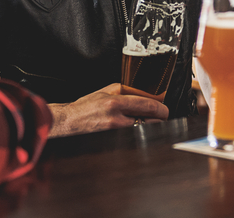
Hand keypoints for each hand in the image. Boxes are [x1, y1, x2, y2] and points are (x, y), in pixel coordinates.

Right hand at [48, 84, 168, 136]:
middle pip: (149, 121)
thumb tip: (143, 90)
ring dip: (150, 127)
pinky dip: (139, 134)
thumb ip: (124, 90)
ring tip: (150, 122)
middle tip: (161, 116)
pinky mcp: (113, 142)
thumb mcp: (104, 91)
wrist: (69, 122)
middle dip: (159, 119)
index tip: (164, 108)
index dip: (160, 108)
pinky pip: (133, 138)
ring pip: (143, 132)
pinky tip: (138, 130)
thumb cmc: (86, 106)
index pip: (146, 106)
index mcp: (114, 103)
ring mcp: (114, 133)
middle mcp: (115, 119)